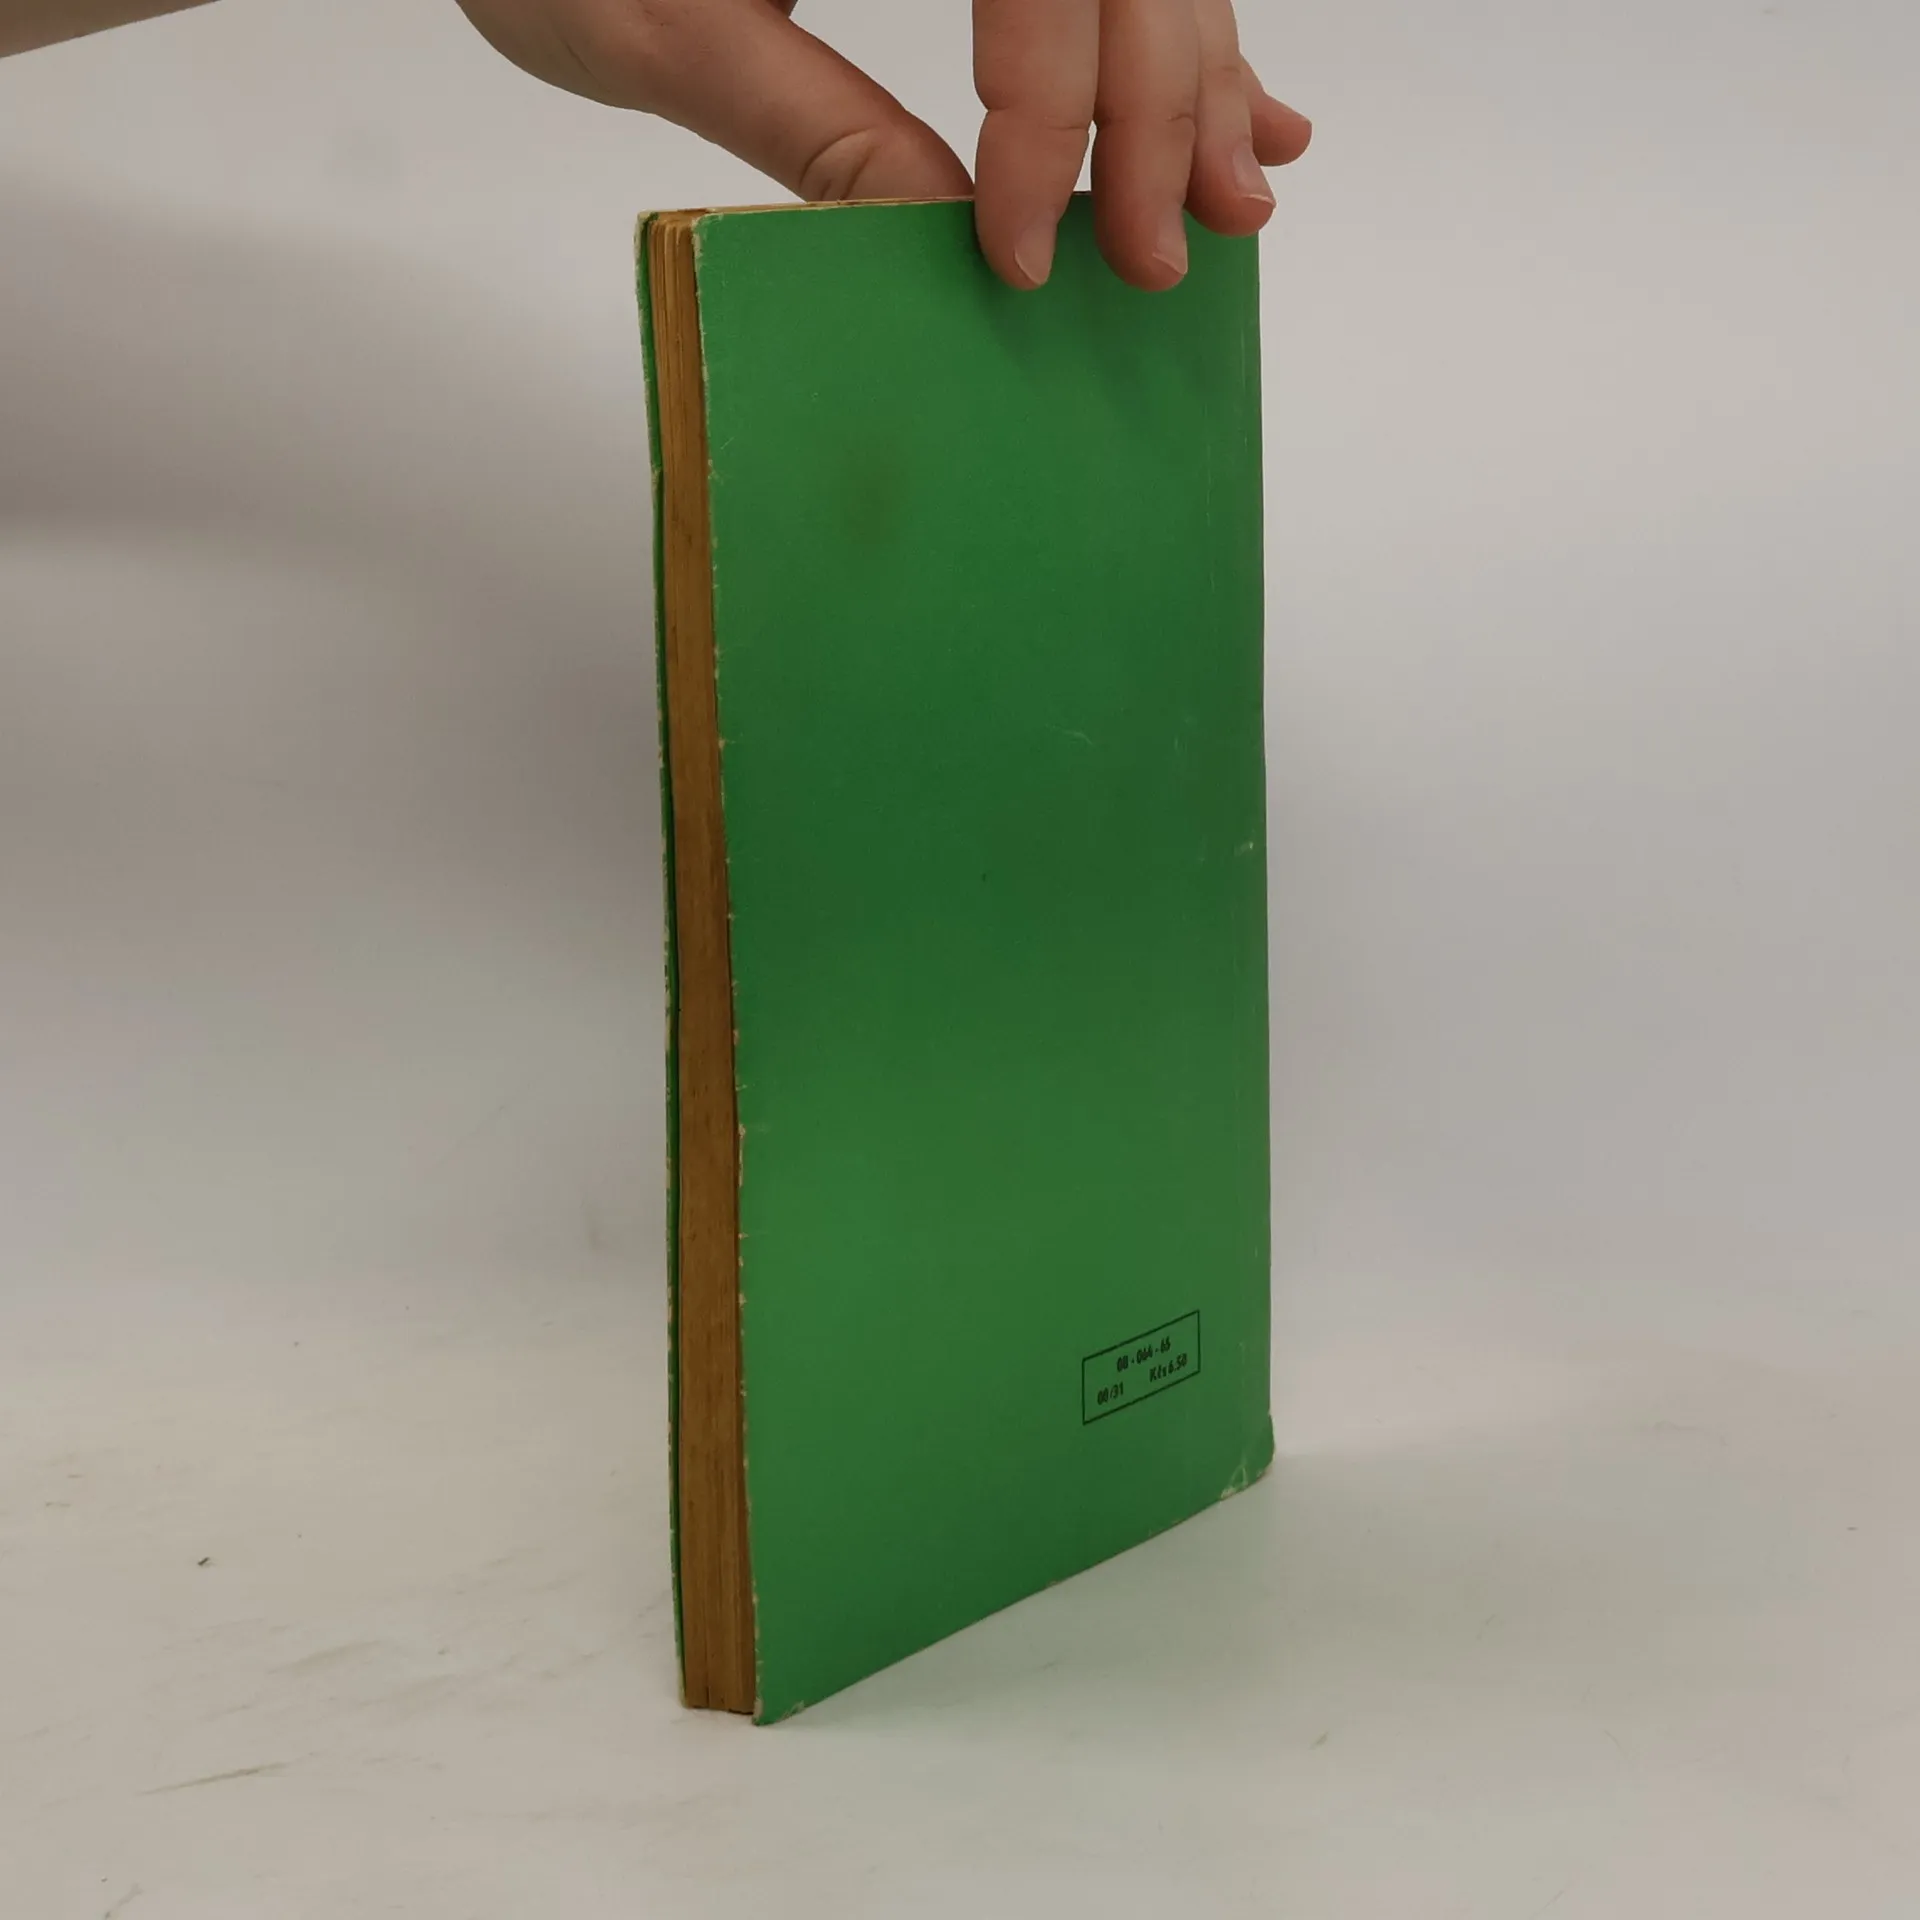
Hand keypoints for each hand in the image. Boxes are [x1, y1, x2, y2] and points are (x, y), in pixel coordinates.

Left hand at [453, 0, 1309, 288]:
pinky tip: (1240, 104)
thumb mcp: (661, 24)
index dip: (1051, 115)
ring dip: (1199, 72)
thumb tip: (946, 235)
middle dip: (1159, 109)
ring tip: (1236, 194)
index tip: (1023, 250)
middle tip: (1162, 256)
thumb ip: (811, 122)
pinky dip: (1178, 30)